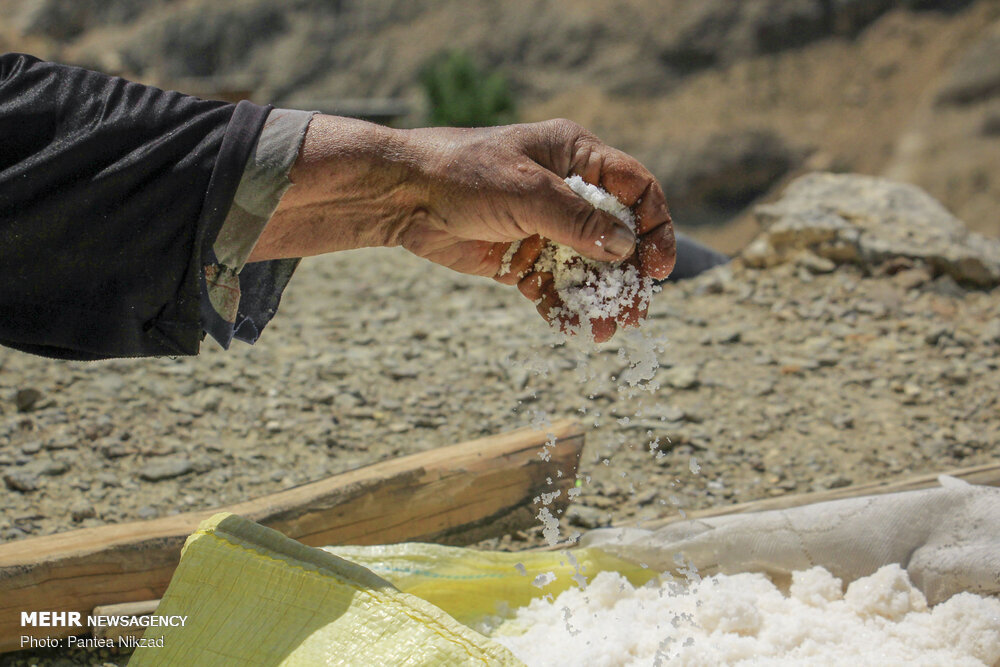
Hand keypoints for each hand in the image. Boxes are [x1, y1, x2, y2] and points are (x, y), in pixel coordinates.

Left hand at [253, 116, 674, 339]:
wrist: (403, 195)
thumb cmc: (465, 174)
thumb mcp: (528, 192)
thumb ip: (578, 221)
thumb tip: (626, 249)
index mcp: (575, 157)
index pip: (634, 188)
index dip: (653, 226)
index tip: (658, 267)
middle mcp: (565, 191)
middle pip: (615, 236)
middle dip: (628, 274)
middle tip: (637, 311)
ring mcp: (544, 226)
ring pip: (585, 267)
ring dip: (597, 298)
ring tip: (605, 330)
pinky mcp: (520, 257)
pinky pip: (551, 286)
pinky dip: (562, 308)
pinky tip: (573, 330)